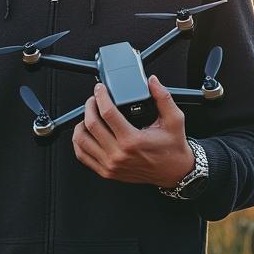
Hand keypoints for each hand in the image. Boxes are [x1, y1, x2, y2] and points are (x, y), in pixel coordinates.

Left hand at [72, 75, 193, 186]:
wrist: (174, 172)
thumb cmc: (173, 148)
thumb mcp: (174, 119)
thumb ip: (163, 97)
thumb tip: (153, 82)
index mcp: (132, 140)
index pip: (107, 113)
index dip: (101, 96)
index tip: (100, 89)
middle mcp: (119, 154)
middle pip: (91, 125)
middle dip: (89, 106)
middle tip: (94, 99)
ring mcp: (110, 164)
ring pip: (82, 140)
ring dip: (81, 123)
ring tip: (88, 115)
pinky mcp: (107, 172)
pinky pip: (83, 156)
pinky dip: (78, 142)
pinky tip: (85, 133)